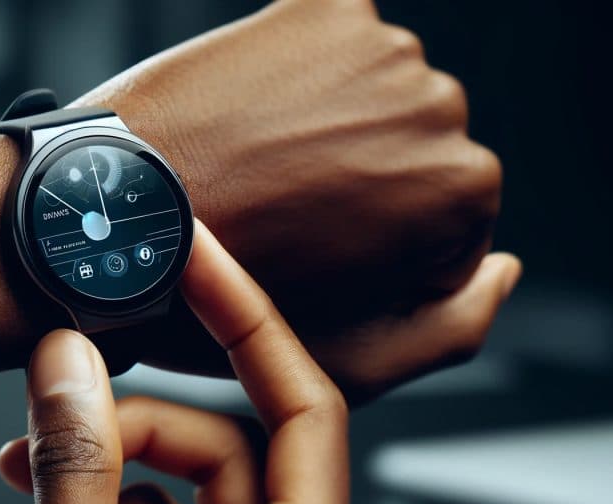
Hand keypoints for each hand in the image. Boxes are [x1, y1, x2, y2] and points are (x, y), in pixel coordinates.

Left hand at [0, 0, 519, 395]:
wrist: (107, 222)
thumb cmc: (218, 301)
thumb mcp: (351, 359)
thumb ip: (455, 324)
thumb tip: (505, 268)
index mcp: (459, 192)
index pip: (446, 215)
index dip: (377, 241)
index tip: (314, 250)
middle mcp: (437, 106)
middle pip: (413, 145)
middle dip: (359, 177)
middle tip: (278, 207)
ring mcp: (377, 47)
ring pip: (374, 92)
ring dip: (327, 121)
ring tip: (254, 164)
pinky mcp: (318, 8)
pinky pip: (332, 36)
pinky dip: (301, 69)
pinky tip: (251, 112)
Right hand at [0, 222, 353, 503]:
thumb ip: (75, 468)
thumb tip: (66, 364)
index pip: (305, 406)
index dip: (247, 319)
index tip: (200, 257)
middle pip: (222, 446)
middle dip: (131, 424)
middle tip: (54, 416)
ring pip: (183, 492)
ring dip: (103, 479)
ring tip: (31, 487)